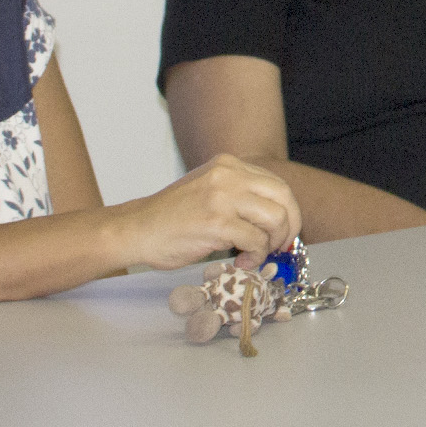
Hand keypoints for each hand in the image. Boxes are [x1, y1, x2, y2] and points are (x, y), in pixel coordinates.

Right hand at [120, 154, 301, 270]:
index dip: (287, 211)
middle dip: (289, 225)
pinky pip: (255, 240)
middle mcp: (228, 175)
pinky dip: (255, 256)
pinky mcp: (216, 222)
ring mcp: (222, 197)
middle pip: (284, 196)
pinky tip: (242, 262)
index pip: (276, 184)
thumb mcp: (209, 190)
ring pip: (275, 218)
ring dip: (272, 243)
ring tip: (255, 255)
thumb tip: (275, 215)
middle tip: (280, 245)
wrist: (136, 230)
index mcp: (228, 165)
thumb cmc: (171, 217)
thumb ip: (239, 194)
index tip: (284, 231)